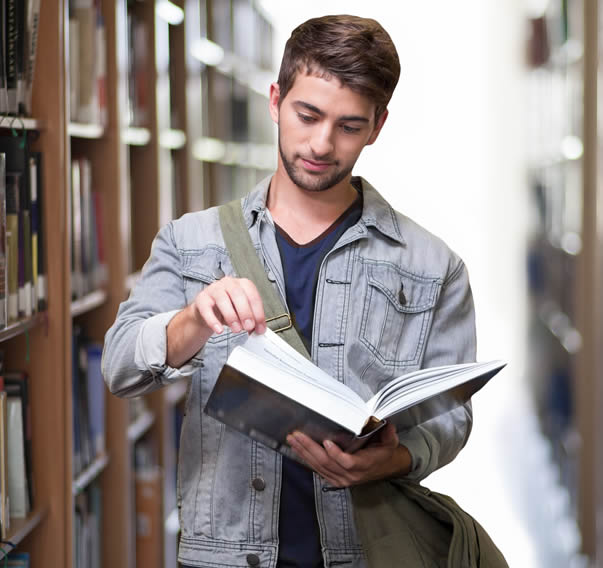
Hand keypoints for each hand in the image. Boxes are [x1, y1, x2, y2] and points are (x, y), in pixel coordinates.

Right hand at [191, 276, 265, 334]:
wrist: (208, 310)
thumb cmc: (228, 309)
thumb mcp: (242, 313)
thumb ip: (252, 320)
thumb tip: (259, 329)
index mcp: (242, 284)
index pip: (253, 295)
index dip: (258, 312)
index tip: (260, 327)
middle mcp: (229, 283)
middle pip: (238, 294)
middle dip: (245, 312)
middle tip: (248, 327)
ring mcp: (214, 289)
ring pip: (222, 299)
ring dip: (231, 316)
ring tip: (236, 329)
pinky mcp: (202, 299)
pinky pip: (206, 309)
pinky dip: (213, 321)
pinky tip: (219, 329)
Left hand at [286, 423, 411, 487]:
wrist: (383, 467)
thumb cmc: (383, 453)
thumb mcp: (390, 442)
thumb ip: (388, 433)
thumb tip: (386, 423)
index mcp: (364, 465)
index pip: (347, 462)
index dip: (336, 454)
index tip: (327, 442)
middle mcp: (350, 474)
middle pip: (326, 463)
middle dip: (309, 448)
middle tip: (298, 435)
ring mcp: (341, 479)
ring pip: (319, 466)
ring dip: (304, 452)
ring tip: (293, 439)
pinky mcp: (334, 479)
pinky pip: (317, 469)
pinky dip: (306, 459)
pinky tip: (298, 449)